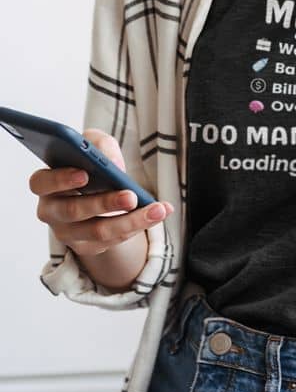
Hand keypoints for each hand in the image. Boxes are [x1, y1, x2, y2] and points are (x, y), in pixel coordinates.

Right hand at [30, 127, 172, 256]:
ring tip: (157, 209)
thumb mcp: (93, 145)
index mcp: (45, 183)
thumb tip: (113, 164)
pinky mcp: (87, 247)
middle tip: (130, 196)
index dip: (60, 179)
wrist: (98, 192)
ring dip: (132, 220)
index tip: (84, 174)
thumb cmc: (91, 164)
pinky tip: (158, 213)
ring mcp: (68, 233)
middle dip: (104, 203)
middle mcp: (51, 211)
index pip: (41, 182)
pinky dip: (139, 226)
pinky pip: (113, 240)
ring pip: (99, 231)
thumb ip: (98, 144)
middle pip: (73, 211)